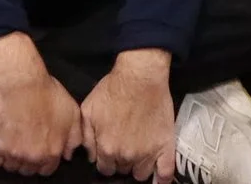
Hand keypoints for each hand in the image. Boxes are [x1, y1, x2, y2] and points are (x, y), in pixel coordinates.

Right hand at [0, 34, 81, 176]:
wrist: (21, 81)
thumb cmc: (48, 93)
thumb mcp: (72, 112)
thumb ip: (74, 137)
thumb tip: (68, 155)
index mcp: (52, 152)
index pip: (47, 170)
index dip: (44, 161)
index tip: (39, 150)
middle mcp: (33, 157)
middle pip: (28, 170)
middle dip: (28, 161)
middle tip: (25, 145)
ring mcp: (13, 153)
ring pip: (11, 166)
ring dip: (12, 158)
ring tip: (12, 143)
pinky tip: (0, 145)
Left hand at [79, 49, 175, 179]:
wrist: (140, 76)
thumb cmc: (113, 90)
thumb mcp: (88, 109)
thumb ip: (86, 136)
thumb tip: (90, 156)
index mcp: (106, 148)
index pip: (104, 168)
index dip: (107, 160)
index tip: (110, 151)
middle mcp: (126, 155)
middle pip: (122, 170)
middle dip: (121, 161)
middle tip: (125, 145)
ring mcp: (147, 153)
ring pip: (141, 174)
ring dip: (138, 165)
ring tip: (139, 152)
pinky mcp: (165, 147)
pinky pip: (165, 174)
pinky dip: (162, 179)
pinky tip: (159, 178)